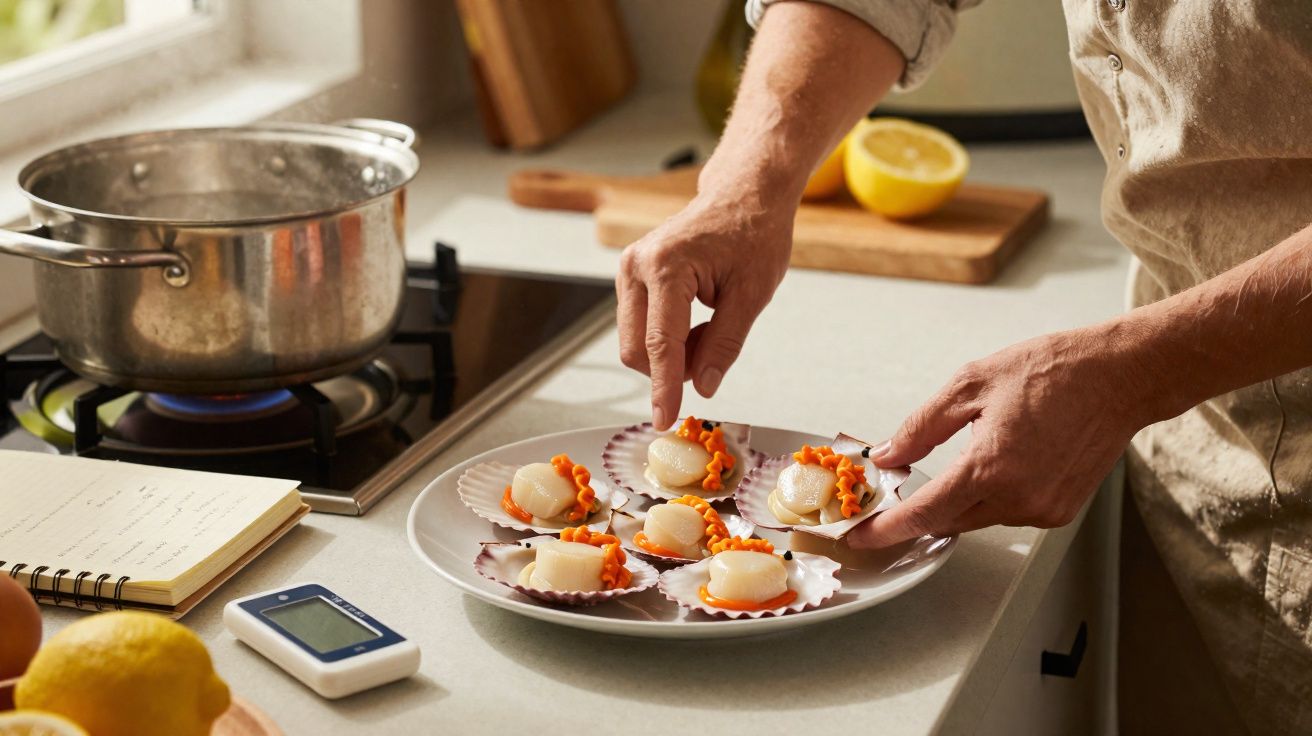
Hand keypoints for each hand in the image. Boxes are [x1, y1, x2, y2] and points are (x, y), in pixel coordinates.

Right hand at [617, 193, 792, 428]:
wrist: (744, 195)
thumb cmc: (753, 233)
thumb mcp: (752, 294)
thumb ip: (725, 344)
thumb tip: (703, 386)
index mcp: (666, 266)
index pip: (661, 344)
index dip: (664, 388)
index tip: (664, 419)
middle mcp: (637, 266)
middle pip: (637, 349)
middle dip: (672, 368)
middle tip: (714, 353)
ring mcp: (630, 270)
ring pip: (636, 342)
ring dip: (672, 353)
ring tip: (711, 327)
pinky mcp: (632, 277)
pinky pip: (640, 326)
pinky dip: (668, 338)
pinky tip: (697, 319)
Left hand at [849, 325, 1155, 546]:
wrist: (1121, 377)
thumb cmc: (1053, 371)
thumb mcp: (970, 385)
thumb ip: (920, 427)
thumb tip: (887, 455)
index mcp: (990, 467)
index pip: (923, 513)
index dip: (885, 528)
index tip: (859, 536)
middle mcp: (1018, 498)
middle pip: (947, 522)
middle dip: (918, 512)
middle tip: (895, 492)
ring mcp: (1042, 510)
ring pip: (977, 519)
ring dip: (957, 501)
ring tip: (962, 458)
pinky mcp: (1060, 512)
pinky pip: (1008, 514)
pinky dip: (991, 497)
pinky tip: (999, 464)